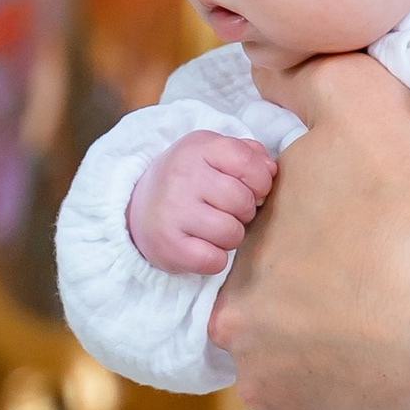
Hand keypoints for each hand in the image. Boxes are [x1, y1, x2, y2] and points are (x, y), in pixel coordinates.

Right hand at [128, 129, 278, 274]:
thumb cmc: (190, 181)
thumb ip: (248, 155)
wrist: (139, 208)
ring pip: (232, 233)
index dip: (260, 181)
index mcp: (198, 149)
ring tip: (214, 228)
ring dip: (231, 236)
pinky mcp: (168, 245)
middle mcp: (182, 177)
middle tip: (227, 211)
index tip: (250, 188)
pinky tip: (203, 246)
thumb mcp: (213, 154)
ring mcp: (173, 211)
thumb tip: (270, 170)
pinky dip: (216, 259)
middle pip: (242, 201)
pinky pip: (214, 260)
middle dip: (245, 212)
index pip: (247, 162)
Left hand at [209, 51, 409, 409]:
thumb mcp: (365, 109)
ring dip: (348, 333)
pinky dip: (373, 378)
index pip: (269, 237)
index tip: (367, 218)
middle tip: (390, 263)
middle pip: (285, 299)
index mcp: (238, 269)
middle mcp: (245, 346)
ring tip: (406, 309)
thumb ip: (307, 77)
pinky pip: (348, 400)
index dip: (321, 219)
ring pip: (313, 352)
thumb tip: (265, 64)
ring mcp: (291, 401)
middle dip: (327, 280)